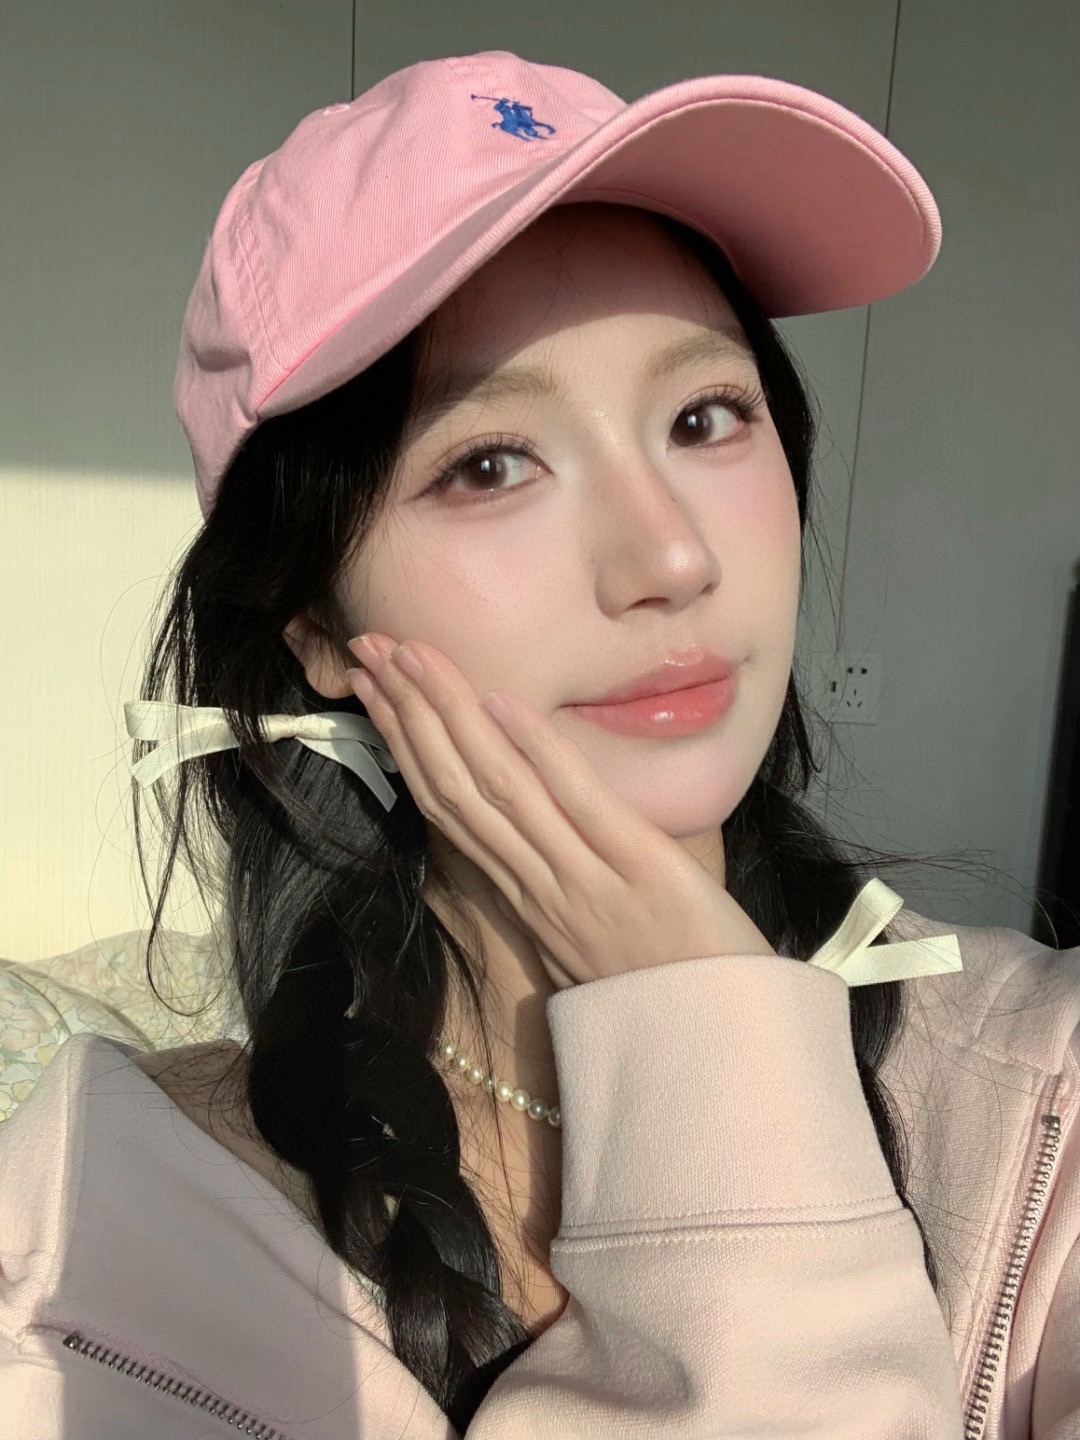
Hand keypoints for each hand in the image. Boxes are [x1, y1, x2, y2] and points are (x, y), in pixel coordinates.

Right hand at [345, 634, 776, 989]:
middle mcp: (539, 887)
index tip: (373, 690)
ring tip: (412, 656)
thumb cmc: (661, 994)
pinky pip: (579, 807)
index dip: (405, 748)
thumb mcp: (587, 942)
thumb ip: (556, 888)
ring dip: (449, 717)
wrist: (721, 1051)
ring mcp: (586, 881)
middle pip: (456, 790)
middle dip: (407, 715)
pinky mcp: (642, 874)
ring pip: (499, 791)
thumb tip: (538, 834)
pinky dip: (538, 752)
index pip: (449, 811)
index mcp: (527, 898)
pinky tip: (502, 703)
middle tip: (368, 648)